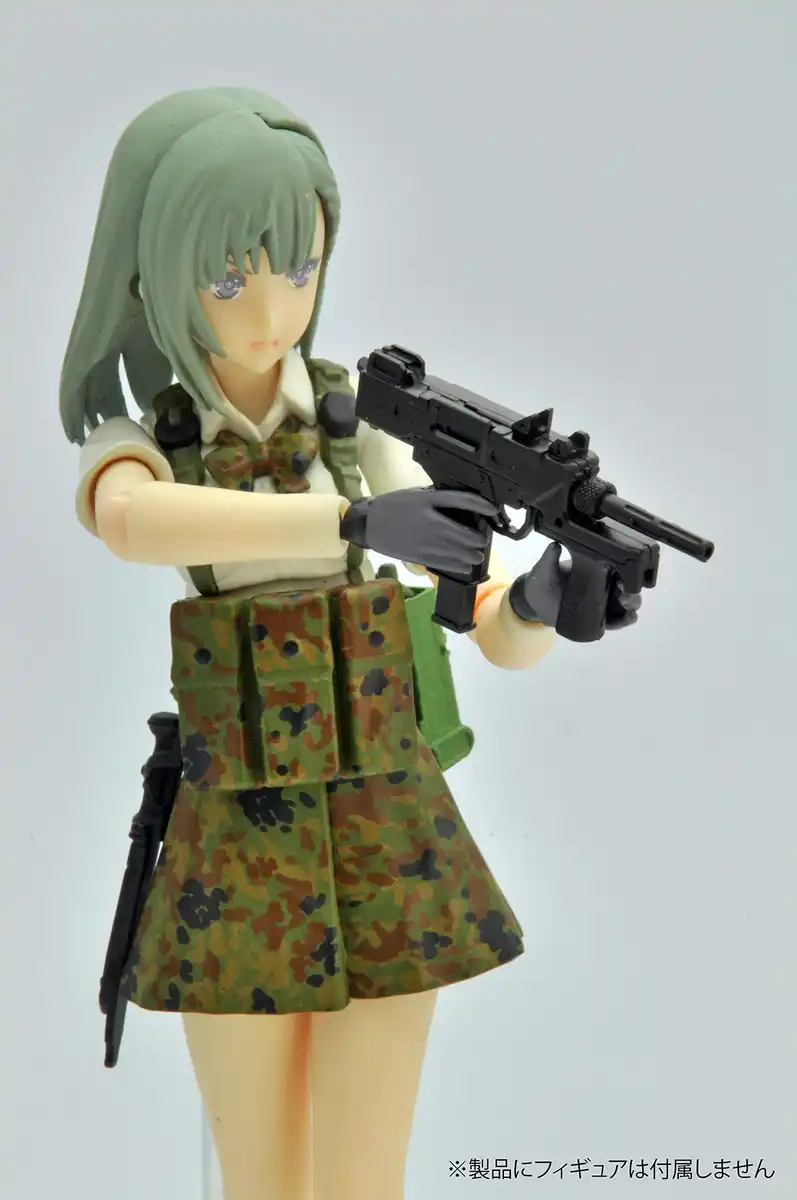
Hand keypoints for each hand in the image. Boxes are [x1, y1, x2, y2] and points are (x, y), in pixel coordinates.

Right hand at [340, 487, 498, 573]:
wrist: (370, 523)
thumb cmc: (395, 505)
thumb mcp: (417, 495)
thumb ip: (438, 498)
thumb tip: (463, 503)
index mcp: (428, 501)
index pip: (461, 501)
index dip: (481, 505)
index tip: (493, 510)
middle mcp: (429, 521)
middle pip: (462, 531)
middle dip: (476, 539)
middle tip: (482, 541)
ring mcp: (425, 541)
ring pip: (455, 550)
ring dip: (470, 555)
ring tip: (477, 556)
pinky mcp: (419, 555)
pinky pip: (443, 563)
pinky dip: (457, 566)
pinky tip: (464, 566)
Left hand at [508, 542, 641, 631]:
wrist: (535, 604)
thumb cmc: (542, 583)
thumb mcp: (544, 570)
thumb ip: (549, 559)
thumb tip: (555, 545)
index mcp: (593, 570)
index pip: (616, 568)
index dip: (626, 570)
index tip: (625, 573)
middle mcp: (601, 585)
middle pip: (626, 587)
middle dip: (632, 591)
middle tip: (626, 594)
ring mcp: (601, 603)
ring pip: (624, 604)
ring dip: (631, 605)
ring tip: (627, 606)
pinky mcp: (598, 619)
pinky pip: (616, 620)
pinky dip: (624, 620)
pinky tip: (627, 618)